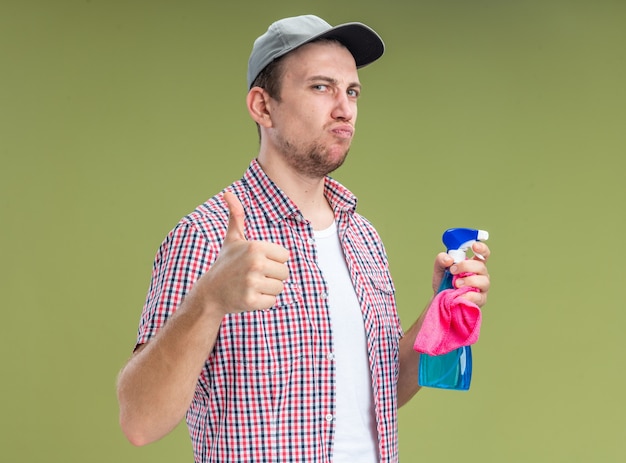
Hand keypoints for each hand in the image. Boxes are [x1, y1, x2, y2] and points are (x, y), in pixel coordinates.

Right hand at [194, 191, 289, 313]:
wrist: (210, 293)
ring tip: (250, 285)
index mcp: (256, 246)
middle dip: (272, 276)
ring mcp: (253, 283)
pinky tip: (248, 297)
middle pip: (285, 273)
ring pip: (279, 288)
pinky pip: (271, 302)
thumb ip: (236, 215)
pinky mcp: (251, 301)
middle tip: (253, 276)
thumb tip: (228, 193)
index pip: (285, 256)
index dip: (273, 261)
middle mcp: (255, 263)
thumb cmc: (226, 263)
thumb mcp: (232, 239)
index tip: (256, 262)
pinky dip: (262, 302)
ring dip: (267, 290)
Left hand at [432, 242, 490, 307]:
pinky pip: (478, 297)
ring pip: (483, 281)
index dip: (481, 248)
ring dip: (468, 281)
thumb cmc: (444, 282)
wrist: (441, 300)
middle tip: (452, 270)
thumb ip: (441, 260)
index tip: (474, 246)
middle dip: (466, 266)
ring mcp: (482, 288)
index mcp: (474, 264)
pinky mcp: (480, 300)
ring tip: (456, 284)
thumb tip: (449, 259)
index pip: (483, 254)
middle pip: (481, 266)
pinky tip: (459, 296)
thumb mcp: (439, 269)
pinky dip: (468, 296)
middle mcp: (481, 274)